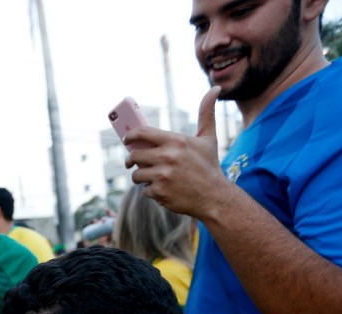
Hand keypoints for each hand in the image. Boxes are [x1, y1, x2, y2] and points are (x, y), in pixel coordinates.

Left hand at [123, 86, 231, 222]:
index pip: (142, 133)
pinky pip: (144, 190)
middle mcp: (167, 157)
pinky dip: (151, 191)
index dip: (129, 136)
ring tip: (152, 178)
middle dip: (130, 160)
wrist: (215, 197)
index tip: (126, 140)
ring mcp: (162, 176)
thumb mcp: (208, 138)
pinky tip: (164, 190)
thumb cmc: (209, 166)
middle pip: (134, 156)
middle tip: (131, 163)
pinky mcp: (159, 192)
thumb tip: (215, 88)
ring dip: (140, 177)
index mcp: (175, 141)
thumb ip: (206, 113)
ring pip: (136, 175)